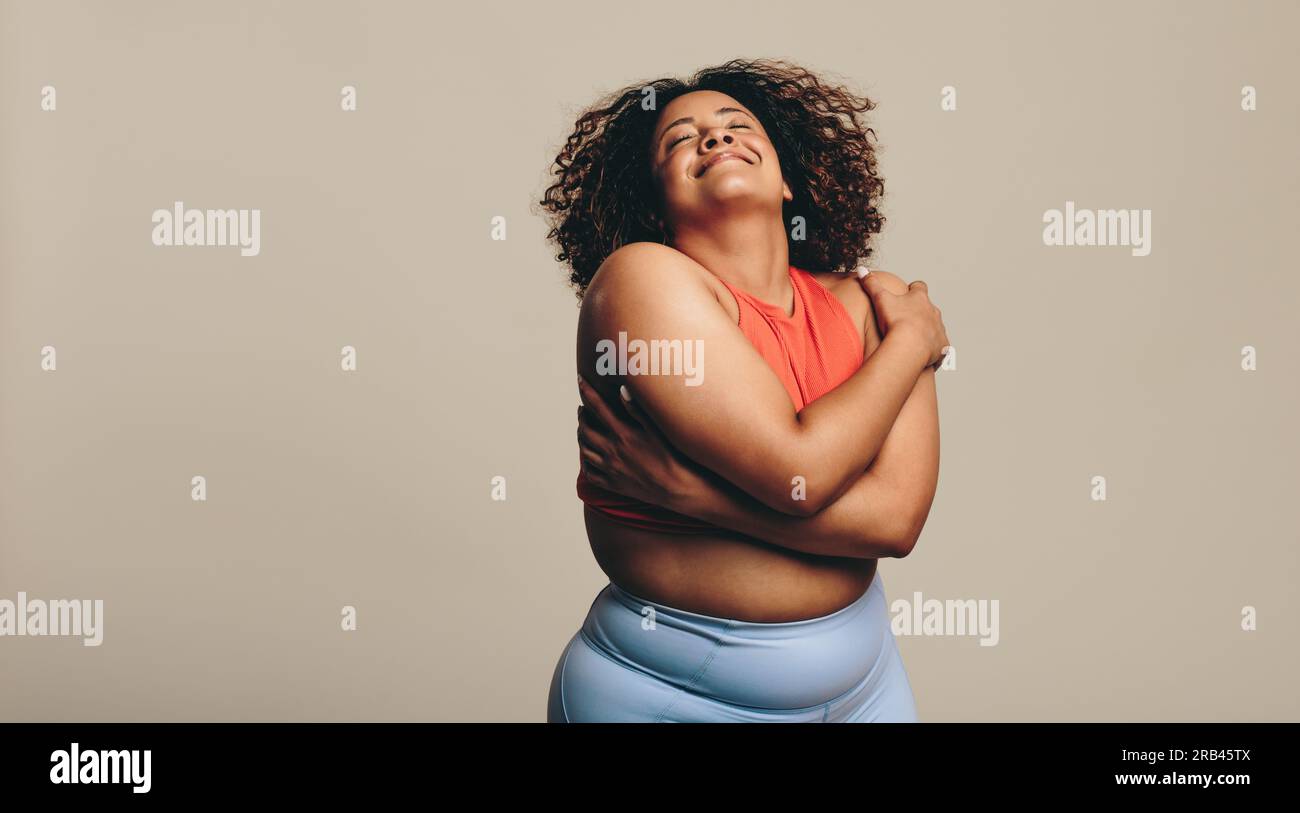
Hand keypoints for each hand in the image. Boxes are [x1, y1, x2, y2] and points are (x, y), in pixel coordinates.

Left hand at [576, 375, 705, 508]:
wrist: (677, 488)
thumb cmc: (673, 456)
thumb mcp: (658, 429)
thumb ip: (638, 410)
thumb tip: (622, 390)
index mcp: (623, 433)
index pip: (598, 407)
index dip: (587, 392)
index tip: (580, 380)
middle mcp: (612, 451)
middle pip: (585, 429)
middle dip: (582, 416)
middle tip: (583, 409)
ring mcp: (610, 469)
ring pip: (584, 450)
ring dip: (581, 437)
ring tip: (583, 430)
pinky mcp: (613, 484)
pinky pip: (590, 473)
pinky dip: (585, 463)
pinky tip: (589, 458)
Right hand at [857, 267, 949, 367]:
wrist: (909, 346)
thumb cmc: (895, 321)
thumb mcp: (880, 299)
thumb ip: (871, 284)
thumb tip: (862, 269)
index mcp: (920, 298)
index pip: (919, 287)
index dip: (913, 289)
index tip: (907, 292)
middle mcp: (933, 311)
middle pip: (929, 307)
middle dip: (920, 311)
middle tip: (907, 319)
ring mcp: (939, 329)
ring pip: (935, 326)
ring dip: (927, 330)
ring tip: (914, 338)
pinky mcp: (942, 346)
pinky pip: (940, 347)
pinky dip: (934, 349)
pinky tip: (924, 353)